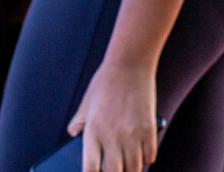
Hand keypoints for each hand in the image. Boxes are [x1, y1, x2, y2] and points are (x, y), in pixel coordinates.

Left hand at [68, 57, 158, 171]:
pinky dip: (147, 159)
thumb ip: (79, 121)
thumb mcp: (86, 102)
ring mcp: (132, 134)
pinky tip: (142, 154)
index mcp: (92, 132)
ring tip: (128, 164)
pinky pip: (150, 156)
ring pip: (134, 169)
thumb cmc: (106, 81)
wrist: (129, 63)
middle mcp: (112, 136)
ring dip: (131, 169)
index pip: (90, 170)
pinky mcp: (149, 128)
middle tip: (115, 169)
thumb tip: (73, 133)